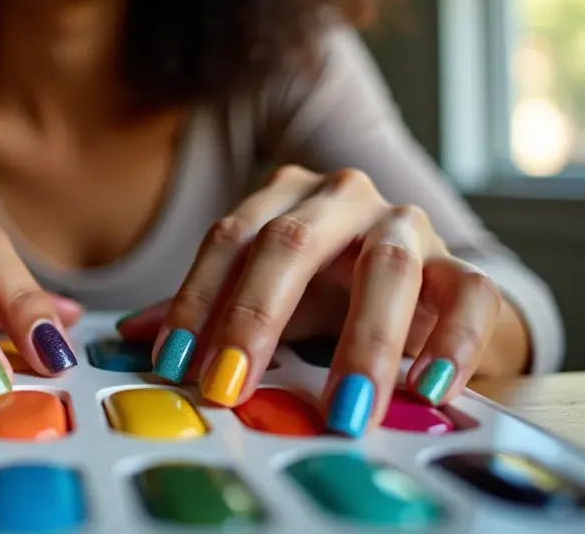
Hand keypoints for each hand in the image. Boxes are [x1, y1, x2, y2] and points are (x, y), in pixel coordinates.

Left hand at [127, 165, 502, 436]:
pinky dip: (455, 341)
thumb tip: (134, 333)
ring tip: (342, 408)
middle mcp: (343, 197)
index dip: (198, 297)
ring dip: (363, 342)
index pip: (230, 238)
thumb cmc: (329, 285)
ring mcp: (407, 223)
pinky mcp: (462, 263)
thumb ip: (210, 308)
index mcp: (285, 195)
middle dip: (257, 316)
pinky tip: (428, 386)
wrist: (418, 282)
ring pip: (387, 266)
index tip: (174, 360)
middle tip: (230, 383)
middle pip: (293, 242)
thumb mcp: (267, 293)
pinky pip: (470, 293)